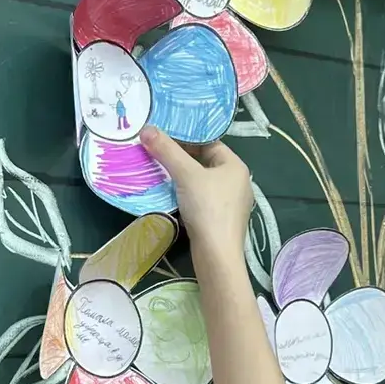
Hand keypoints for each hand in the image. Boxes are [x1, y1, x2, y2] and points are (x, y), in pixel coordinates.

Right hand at [141, 125, 253, 264]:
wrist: (217, 255)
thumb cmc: (207, 208)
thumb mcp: (185, 174)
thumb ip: (167, 151)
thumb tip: (146, 129)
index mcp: (235, 166)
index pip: (209, 143)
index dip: (186, 138)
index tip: (163, 138)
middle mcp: (237, 182)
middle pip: (205, 162)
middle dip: (181, 158)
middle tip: (157, 153)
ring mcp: (231, 203)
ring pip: (202, 182)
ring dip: (182, 177)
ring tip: (159, 172)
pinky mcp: (222, 220)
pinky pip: (202, 199)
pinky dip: (187, 195)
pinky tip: (171, 195)